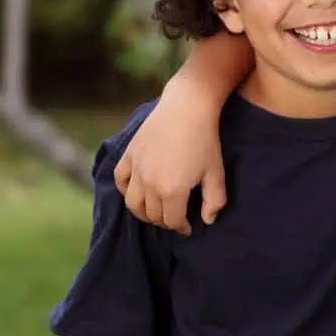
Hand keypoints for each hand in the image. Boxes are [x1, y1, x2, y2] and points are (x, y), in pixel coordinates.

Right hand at [113, 80, 227, 235]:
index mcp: (172, 191)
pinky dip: (126, 190)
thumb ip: (214, 200)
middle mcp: (149, 184)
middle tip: (175, 217)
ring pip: (133, 203)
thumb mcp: (216, 173)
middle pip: (152, 215)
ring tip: (156, 211)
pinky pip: (120, 181)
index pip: (172, 221)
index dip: (181, 228)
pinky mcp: (129, 156)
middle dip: (165, 221)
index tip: (188, 227)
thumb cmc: (205, 140)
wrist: (187, 108)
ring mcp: (136, 170)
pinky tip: (137, 191)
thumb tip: (207, 221)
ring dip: (143, 212)